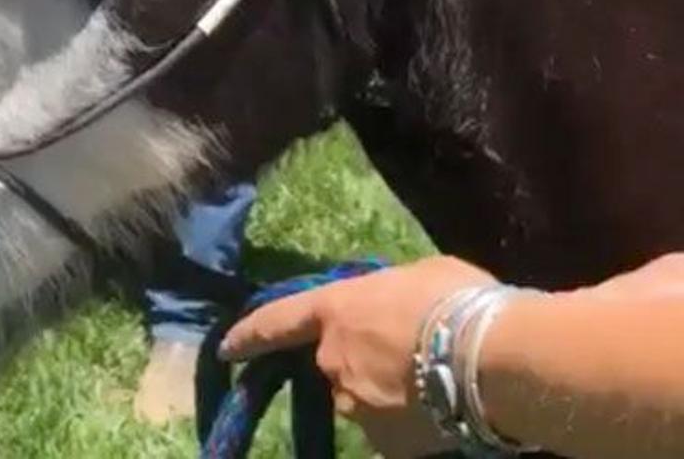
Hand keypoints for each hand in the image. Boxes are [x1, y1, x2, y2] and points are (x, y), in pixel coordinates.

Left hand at [220, 255, 495, 457]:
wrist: (491, 358)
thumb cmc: (454, 300)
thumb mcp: (415, 275)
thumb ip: (387, 292)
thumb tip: (390, 303)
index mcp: (335, 310)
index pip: (278, 321)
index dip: (249, 334)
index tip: (226, 347)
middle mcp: (334, 361)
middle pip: (337, 364)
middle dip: (362, 361)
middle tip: (408, 355)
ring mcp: (357, 406)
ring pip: (365, 400)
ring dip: (386, 393)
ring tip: (434, 383)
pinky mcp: (387, 445)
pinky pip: (391, 431)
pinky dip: (409, 423)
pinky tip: (440, 410)